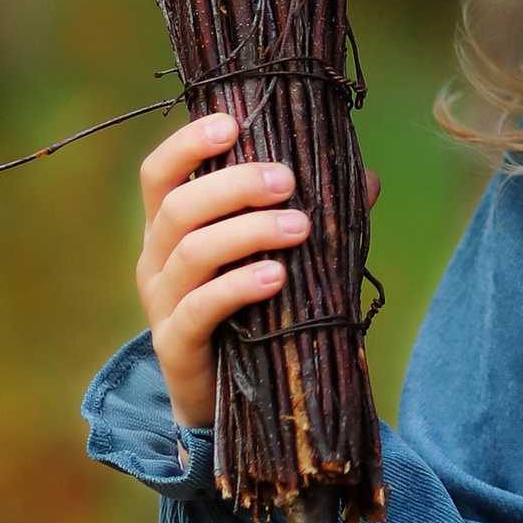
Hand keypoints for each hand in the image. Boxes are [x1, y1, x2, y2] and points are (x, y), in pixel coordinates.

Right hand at [135, 113, 316, 429]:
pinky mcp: (175, 347)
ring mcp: (161, 304)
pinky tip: (277, 277)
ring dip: (248, 232)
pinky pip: (199, 310)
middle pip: (178, 206)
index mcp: (171, 227)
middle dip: (235, 185)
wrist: (227, 400)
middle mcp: (156, 259)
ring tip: (300, 227)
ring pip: (190, 252)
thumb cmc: (253, 310)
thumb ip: (312, 215)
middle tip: (288, 181)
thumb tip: (366, 179)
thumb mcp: (275, 256)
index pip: (160, 173)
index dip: (187, 143)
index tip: (233, 122)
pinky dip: (238, 287)